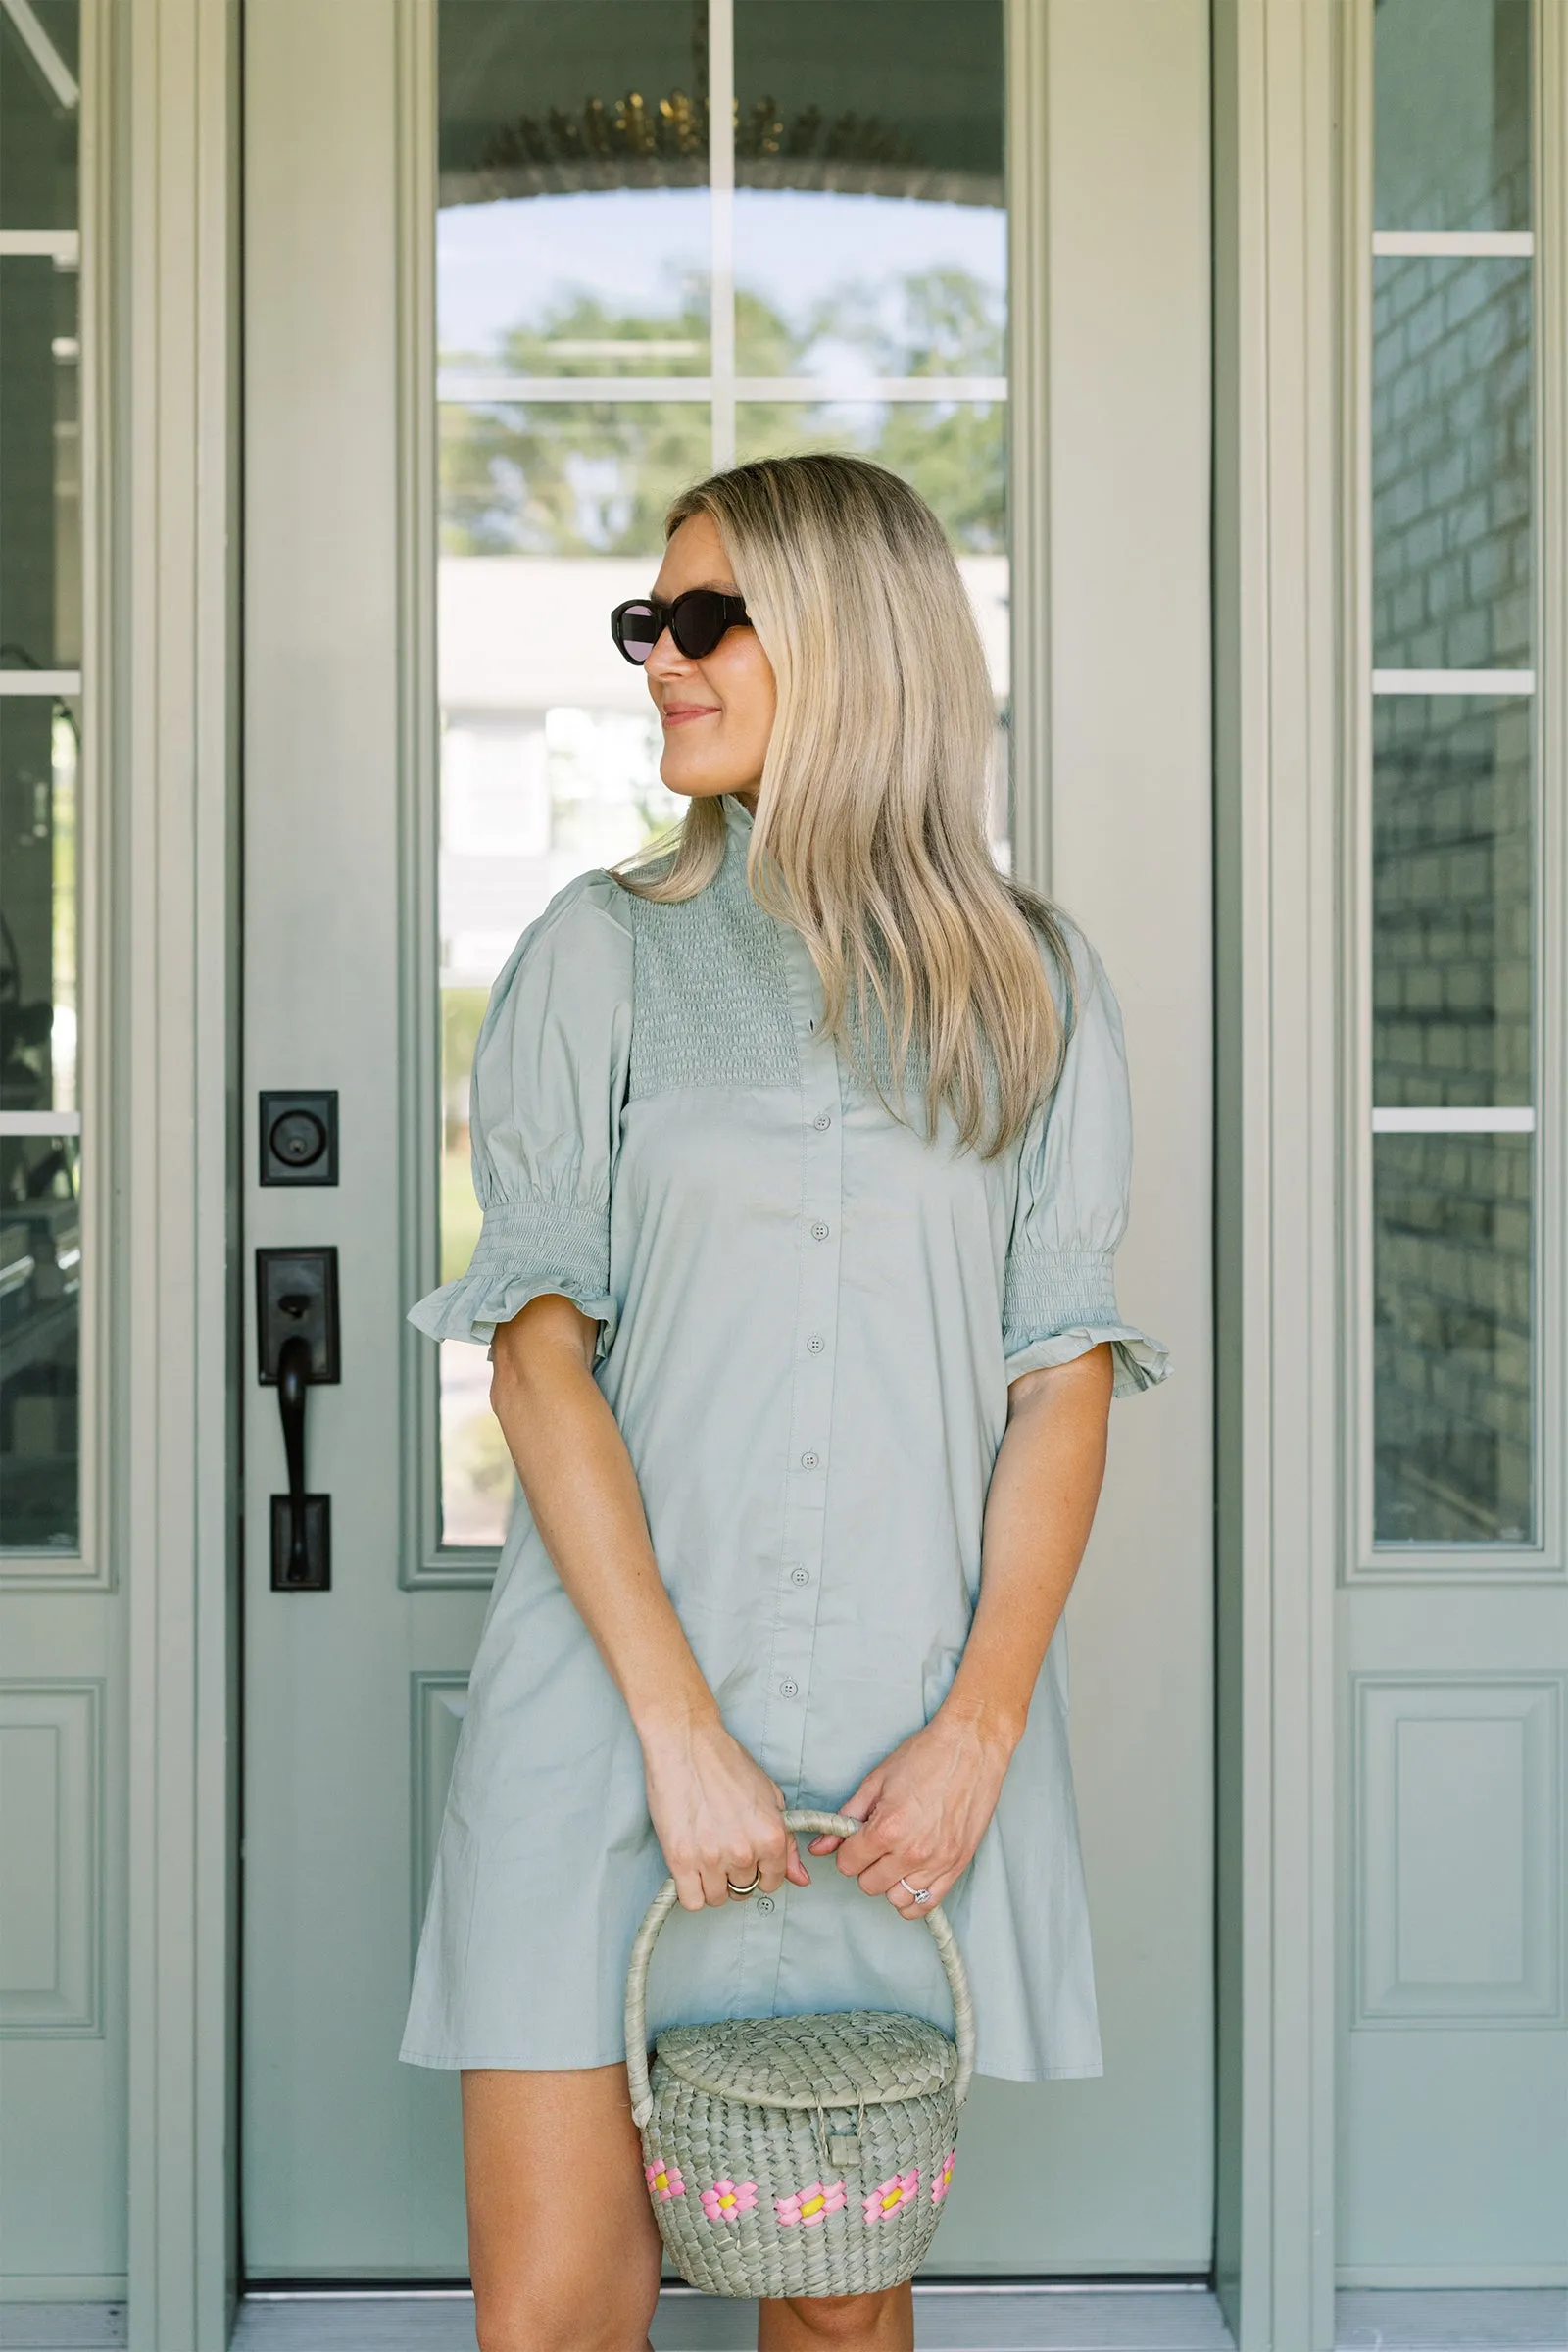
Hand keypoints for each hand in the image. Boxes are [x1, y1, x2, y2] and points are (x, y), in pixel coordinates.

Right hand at [642, 1712, 813, 1911]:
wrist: (686, 1743)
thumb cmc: (725, 1762)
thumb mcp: (769, 1795)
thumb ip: (787, 1842)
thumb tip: (801, 1878)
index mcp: (771, 1835)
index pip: (774, 1881)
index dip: (761, 1871)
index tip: (750, 1860)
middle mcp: (745, 1851)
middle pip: (743, 1890)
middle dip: (735, 1873)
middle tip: (722, 1846)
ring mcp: (712, 1858)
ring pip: (717, 1898)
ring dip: (712, 1882)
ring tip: (704, 1854)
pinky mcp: (681, 1859)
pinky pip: (691, 1900)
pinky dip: (690, 1890)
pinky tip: (690, 1869)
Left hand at [808, 1709, 1014, 1917]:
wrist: (970, 1746)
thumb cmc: (925, 1756)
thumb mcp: (876, 1781)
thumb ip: (846, 1817)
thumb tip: (819, 1846)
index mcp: (887, 1829)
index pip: (848, 1864)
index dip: (847, 1850)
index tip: (857, 1838)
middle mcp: (912, 1852)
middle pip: (869, 1885)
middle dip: (866, 1865)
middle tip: (877, 1843)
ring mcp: (937, 1862)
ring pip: (896, 1899)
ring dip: (890, 1881)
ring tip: (896, 1856)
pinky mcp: (958, 1866)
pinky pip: (927, 1904)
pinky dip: (914, 1897)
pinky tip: (911, 1875)